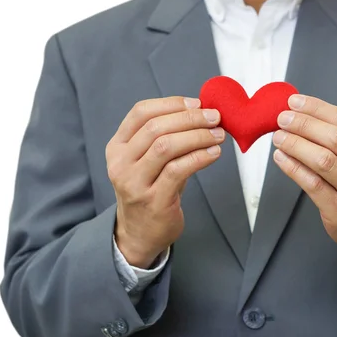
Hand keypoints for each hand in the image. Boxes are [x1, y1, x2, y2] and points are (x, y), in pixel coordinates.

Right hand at [106, 97, 224, 267]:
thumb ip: (166, 137)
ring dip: (197, 136)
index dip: (171, 103)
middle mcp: (121, 163)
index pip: (140, 112)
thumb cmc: (150, 190)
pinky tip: (214, 153)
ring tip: (218, 135)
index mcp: (117, 147)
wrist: (139, 233)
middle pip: (155, 128)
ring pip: (166, 146)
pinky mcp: (154, 200)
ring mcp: (135, 183)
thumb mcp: (148, 161)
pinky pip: (178, 170)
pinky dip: (200, 157)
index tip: (197, 103)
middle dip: (190, 118)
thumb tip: (202, 113)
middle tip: (215, 118)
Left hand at [272, 95, 336, 267]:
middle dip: (305, 124)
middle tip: (283, 118)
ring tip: (279, 137)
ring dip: (296, 144)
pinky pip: (312, 184)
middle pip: (336, 139)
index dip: (318, 109)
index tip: (295, 102)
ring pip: (323, 161)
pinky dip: (293, 168)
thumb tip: (304, 115)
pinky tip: (281, 157)